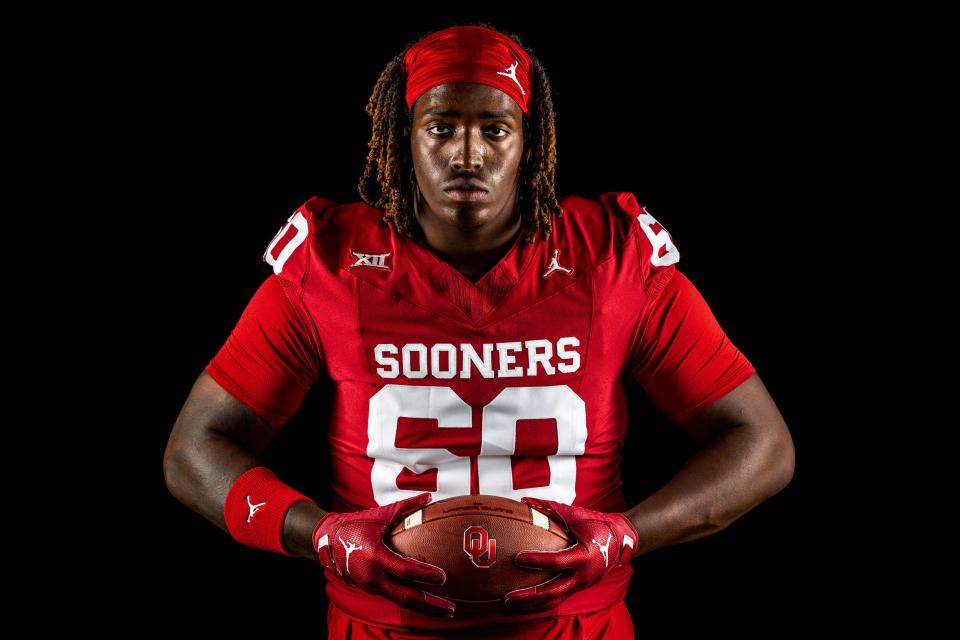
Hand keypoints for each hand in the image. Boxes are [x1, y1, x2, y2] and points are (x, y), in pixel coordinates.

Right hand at [312, 492, 454, 617]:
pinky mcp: (371, 589)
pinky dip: (411, 601)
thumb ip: (406, 507)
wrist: (328, 539)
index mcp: (375, 556)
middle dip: (430, 605)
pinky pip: (394, 596)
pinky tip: (427, 603)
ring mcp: (370, 586)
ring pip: (401, 600)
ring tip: (444, 612)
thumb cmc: (355, 524)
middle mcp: (372, 576)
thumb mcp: (380, 515)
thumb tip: (429, 496)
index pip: (405, 570)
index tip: (443, 577)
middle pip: (406, 596)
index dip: (425, 574)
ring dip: (423, 607)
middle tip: (451, 609)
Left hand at [504, 497, 639, 610]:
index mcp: (584, 556)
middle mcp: (583, 576)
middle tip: (506, 597)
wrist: (621, 541)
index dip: (536, 560)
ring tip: (510, 603)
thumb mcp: (576, 515)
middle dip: (529, 596)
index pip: (556, 562)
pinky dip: (540, 602)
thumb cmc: (596, 524)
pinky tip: (524, 603)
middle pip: (552, 592)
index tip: (517, 558)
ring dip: (532, 604)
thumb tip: (524, 501)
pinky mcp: (578, 588)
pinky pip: (558, 599)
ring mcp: (581, 585)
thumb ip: (549, 508)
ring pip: (554, 601)